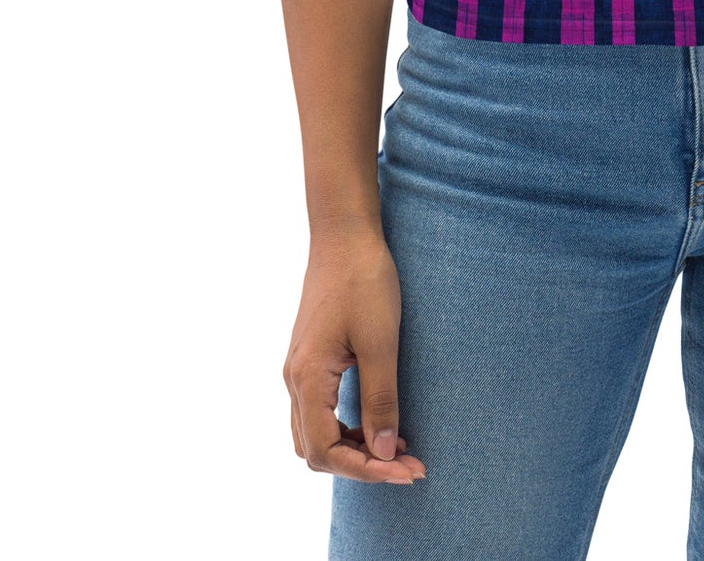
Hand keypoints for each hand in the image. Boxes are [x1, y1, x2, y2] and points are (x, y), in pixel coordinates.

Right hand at [284, 223, 426, 483]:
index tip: (408, 470)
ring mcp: (299, 369)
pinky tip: (380, 420)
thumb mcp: (381, 341)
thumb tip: (385, 453)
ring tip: (399, 448)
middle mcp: (294, 379)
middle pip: (316, 450)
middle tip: (409, 465)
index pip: (326, 450)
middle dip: (361, 465)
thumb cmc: (364, 280)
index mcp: (307, 378)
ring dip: (353, 448)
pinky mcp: (310, 358)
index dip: (367, 469)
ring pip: (315, 433)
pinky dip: (346, 427)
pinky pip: (319, 411)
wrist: (344, 233)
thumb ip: (380, 400)